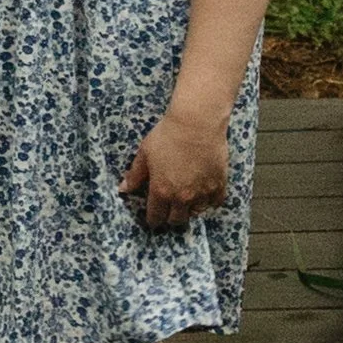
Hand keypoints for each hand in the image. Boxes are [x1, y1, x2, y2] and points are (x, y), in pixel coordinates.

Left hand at [120, 103, 230, 233]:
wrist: (196, 123)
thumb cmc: (167, 135)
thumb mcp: (145, 153)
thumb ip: (135, 175)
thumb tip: (123, 189)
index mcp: (161, 191)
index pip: (156, 217)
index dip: (153, 219)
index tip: (154, 218)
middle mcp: (182, 197)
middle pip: (177, 220)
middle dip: (171, 217)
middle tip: (170, 209)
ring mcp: (202, 192)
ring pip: (196, 213)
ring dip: (191, 209)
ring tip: (188, 201)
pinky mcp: (219, 184)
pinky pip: (215, 202)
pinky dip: (210, 200)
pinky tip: (205, 192)